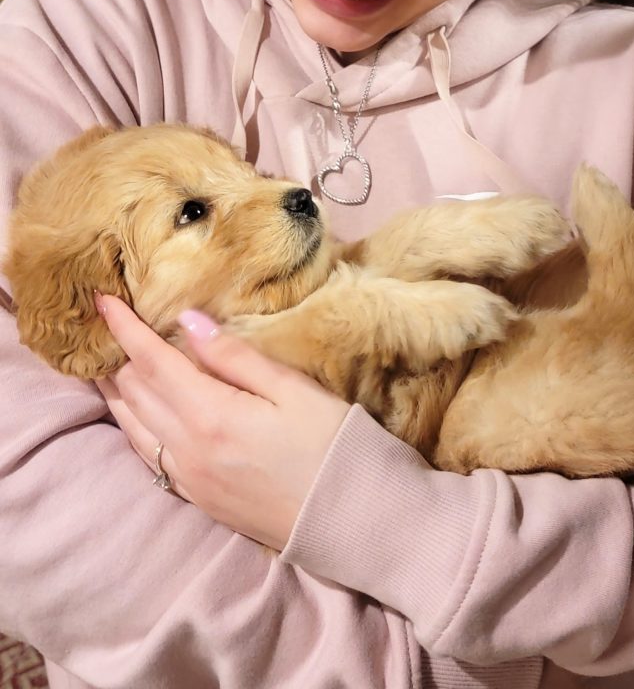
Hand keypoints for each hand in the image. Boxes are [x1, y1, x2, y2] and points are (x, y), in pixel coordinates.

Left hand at [97, 295, 350, 549]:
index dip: (123, 328)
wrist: (348, 518)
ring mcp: (188, 478)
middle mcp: (187, 449)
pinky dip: (130, 423)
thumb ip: (235, 356)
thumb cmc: (330, 445)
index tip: (102, 300)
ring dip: (113, 391)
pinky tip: (131, 411)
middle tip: (106, 324)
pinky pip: (146, 453)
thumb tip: (187, 321)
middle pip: (133, 392)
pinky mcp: (195, 497)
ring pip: (131, 425)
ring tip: (103, 362)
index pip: (150, 361)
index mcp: (210, 415)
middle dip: (115, 354)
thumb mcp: (293, 389)